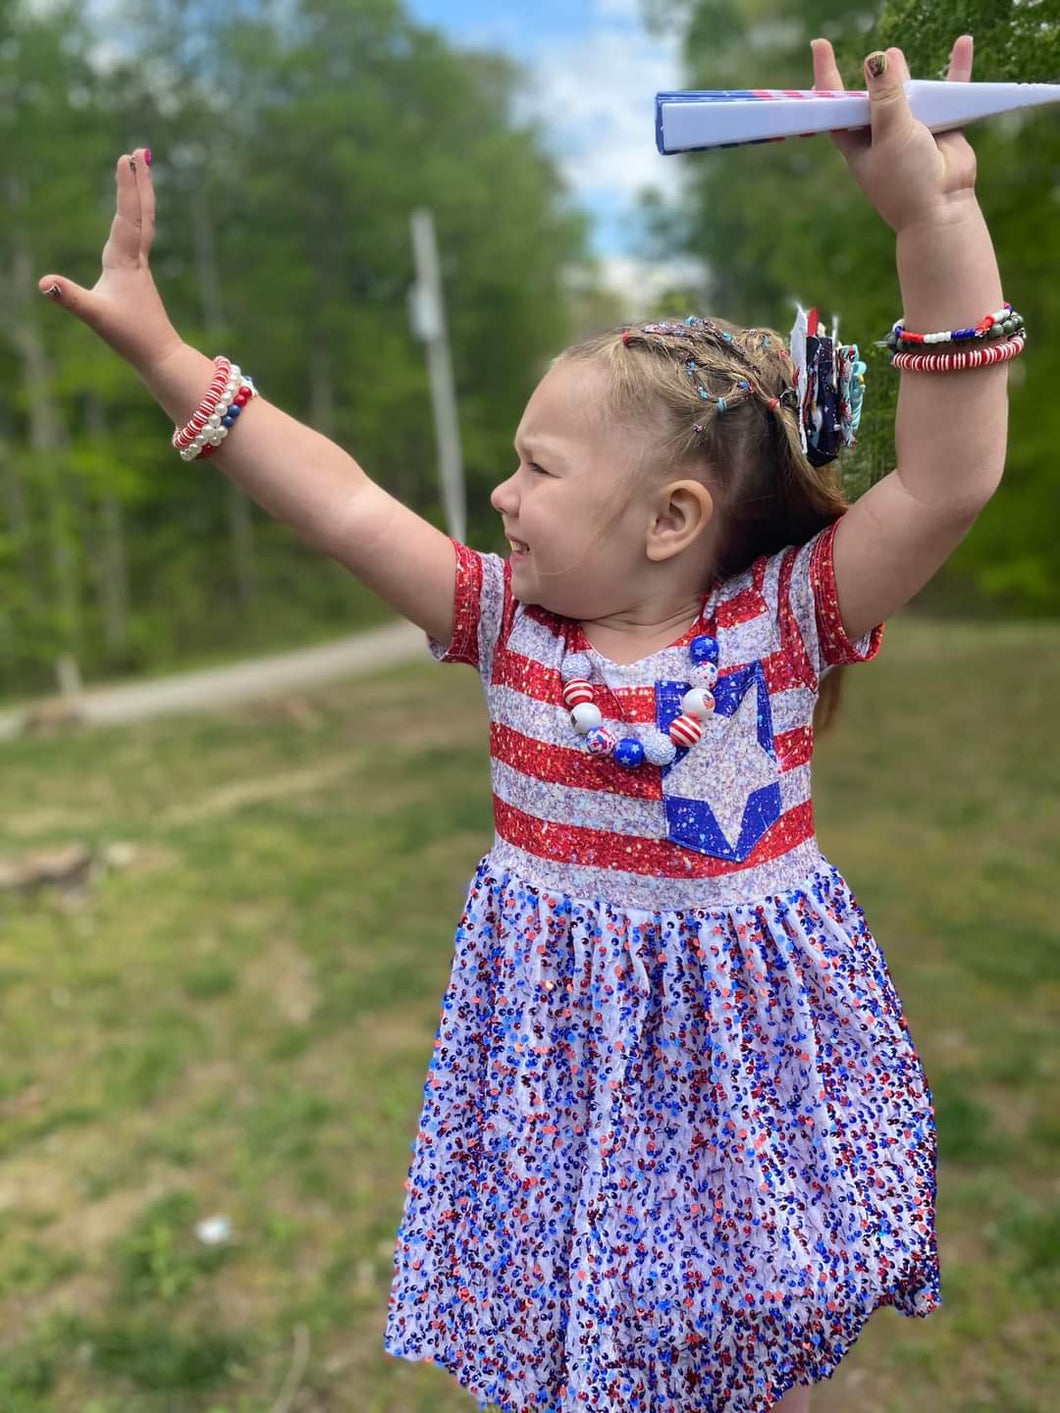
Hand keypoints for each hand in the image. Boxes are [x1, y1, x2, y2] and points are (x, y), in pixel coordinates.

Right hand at [37, 148, 182, 371]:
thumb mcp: (95, 316)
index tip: (127, 158)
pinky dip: (138, 216)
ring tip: (141, 169)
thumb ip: (69, 298)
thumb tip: (43, 283)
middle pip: (141, 212)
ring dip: (142, 194)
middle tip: (141, 150)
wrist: (159, 354)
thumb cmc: (130, 336)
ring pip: (144, 221)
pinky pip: (141, 235)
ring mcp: (140, 266)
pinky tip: (134, 213)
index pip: (126, 216)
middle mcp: (136, 258)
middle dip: (140, 181)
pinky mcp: (139, 275)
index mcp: (125, 261)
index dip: (126, 187)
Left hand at [811, 37, 978, 232]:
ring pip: (908, 92)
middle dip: (872, 76)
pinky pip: (949, 91)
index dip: (826, 76)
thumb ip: (885, 97)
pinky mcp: (941, 126)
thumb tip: (876, 59)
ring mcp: (911, 130)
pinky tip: (961, 44)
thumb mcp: (890, 134)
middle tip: (877, 55)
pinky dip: (956, 69)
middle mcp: (882, 134)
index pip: (836, 104)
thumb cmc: (906, 179)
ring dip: (904, 72)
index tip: (820, 46)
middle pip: (873, 96)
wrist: (942, 208)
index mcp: (858, 141)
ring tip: (896, 53)